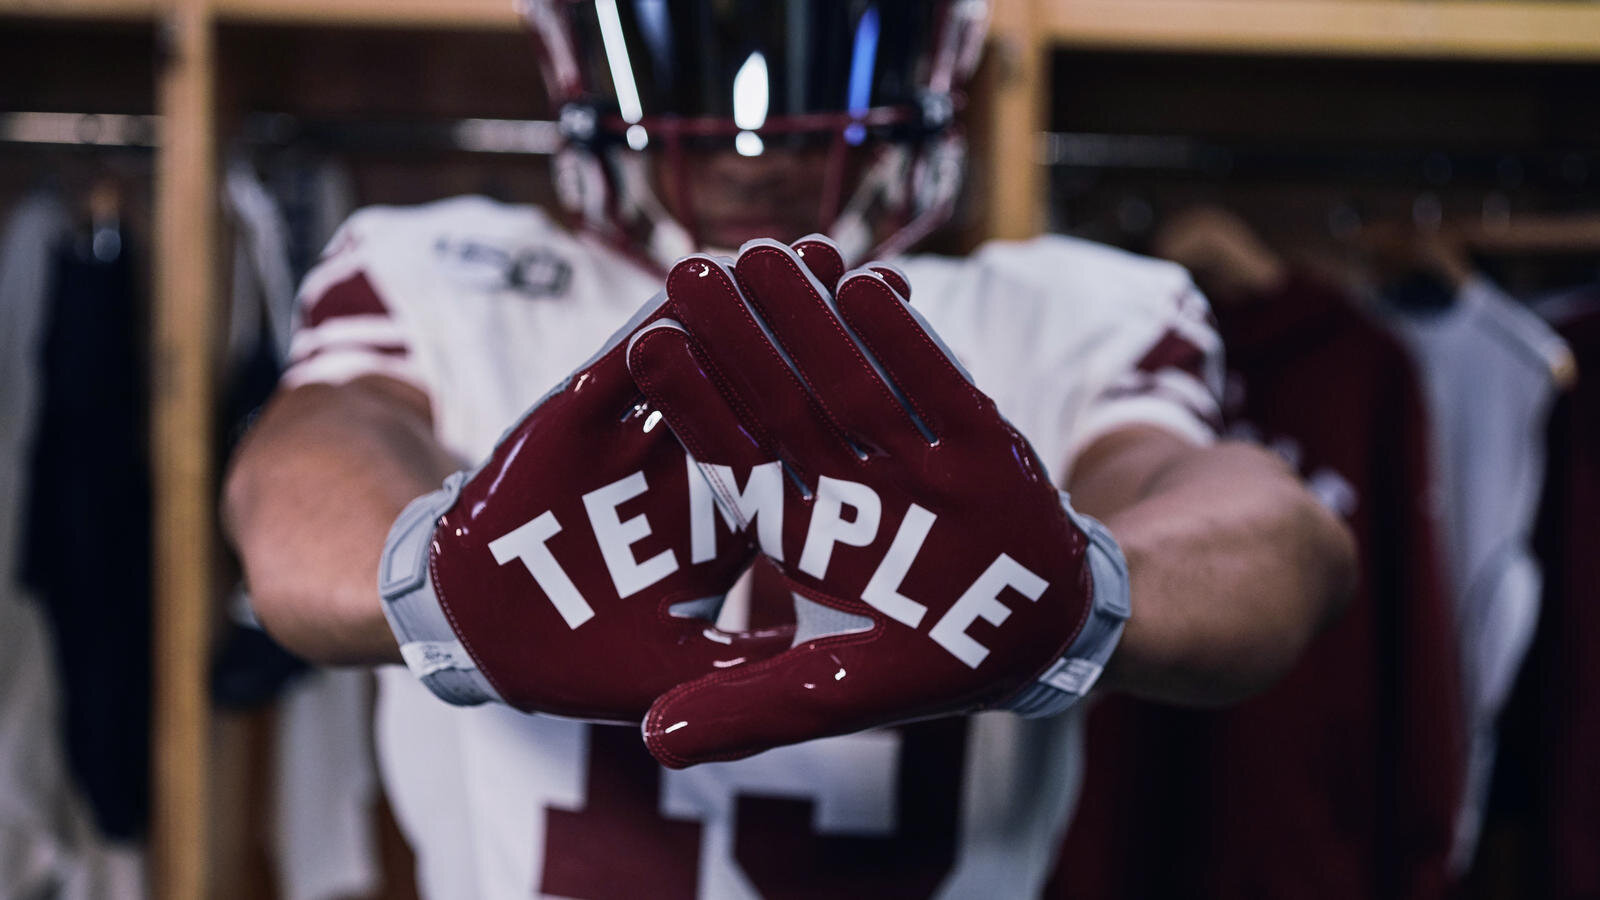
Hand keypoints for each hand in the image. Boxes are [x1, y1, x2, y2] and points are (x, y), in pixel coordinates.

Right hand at [375, 241, 846, 720]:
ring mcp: (638, 432)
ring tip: (809, 253)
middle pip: (771, 387)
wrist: (481, 629)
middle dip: (822, 334)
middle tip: (883, 277)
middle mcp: (693, 463)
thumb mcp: (679, 669)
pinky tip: (698, 285)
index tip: (914, 375)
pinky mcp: (577, 415)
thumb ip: (744, 665)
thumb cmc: (584, 659)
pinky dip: (654, 330)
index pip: (807, 456)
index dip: (855, 418)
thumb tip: (821, 659)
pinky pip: (620, 366)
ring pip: (704, 358)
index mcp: (732, 517)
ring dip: (751, 309)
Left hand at [626, 238, 1130, 766]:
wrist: (1049, 630)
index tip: (643, 347)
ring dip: (811, 317)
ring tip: (762, 252)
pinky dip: (906, 338)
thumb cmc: (940, 660)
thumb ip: (750, 709)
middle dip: (740, 337)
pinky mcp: (977, 436)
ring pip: (853, 375)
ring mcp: (912, 454)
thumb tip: (651, 743)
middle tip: (687, 270)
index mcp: (805, 533)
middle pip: (786, 399)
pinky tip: (863, 282)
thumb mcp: (838, 695)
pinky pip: (937, 381)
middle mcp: (850, 484)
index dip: (695, 404)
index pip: (739, 459)